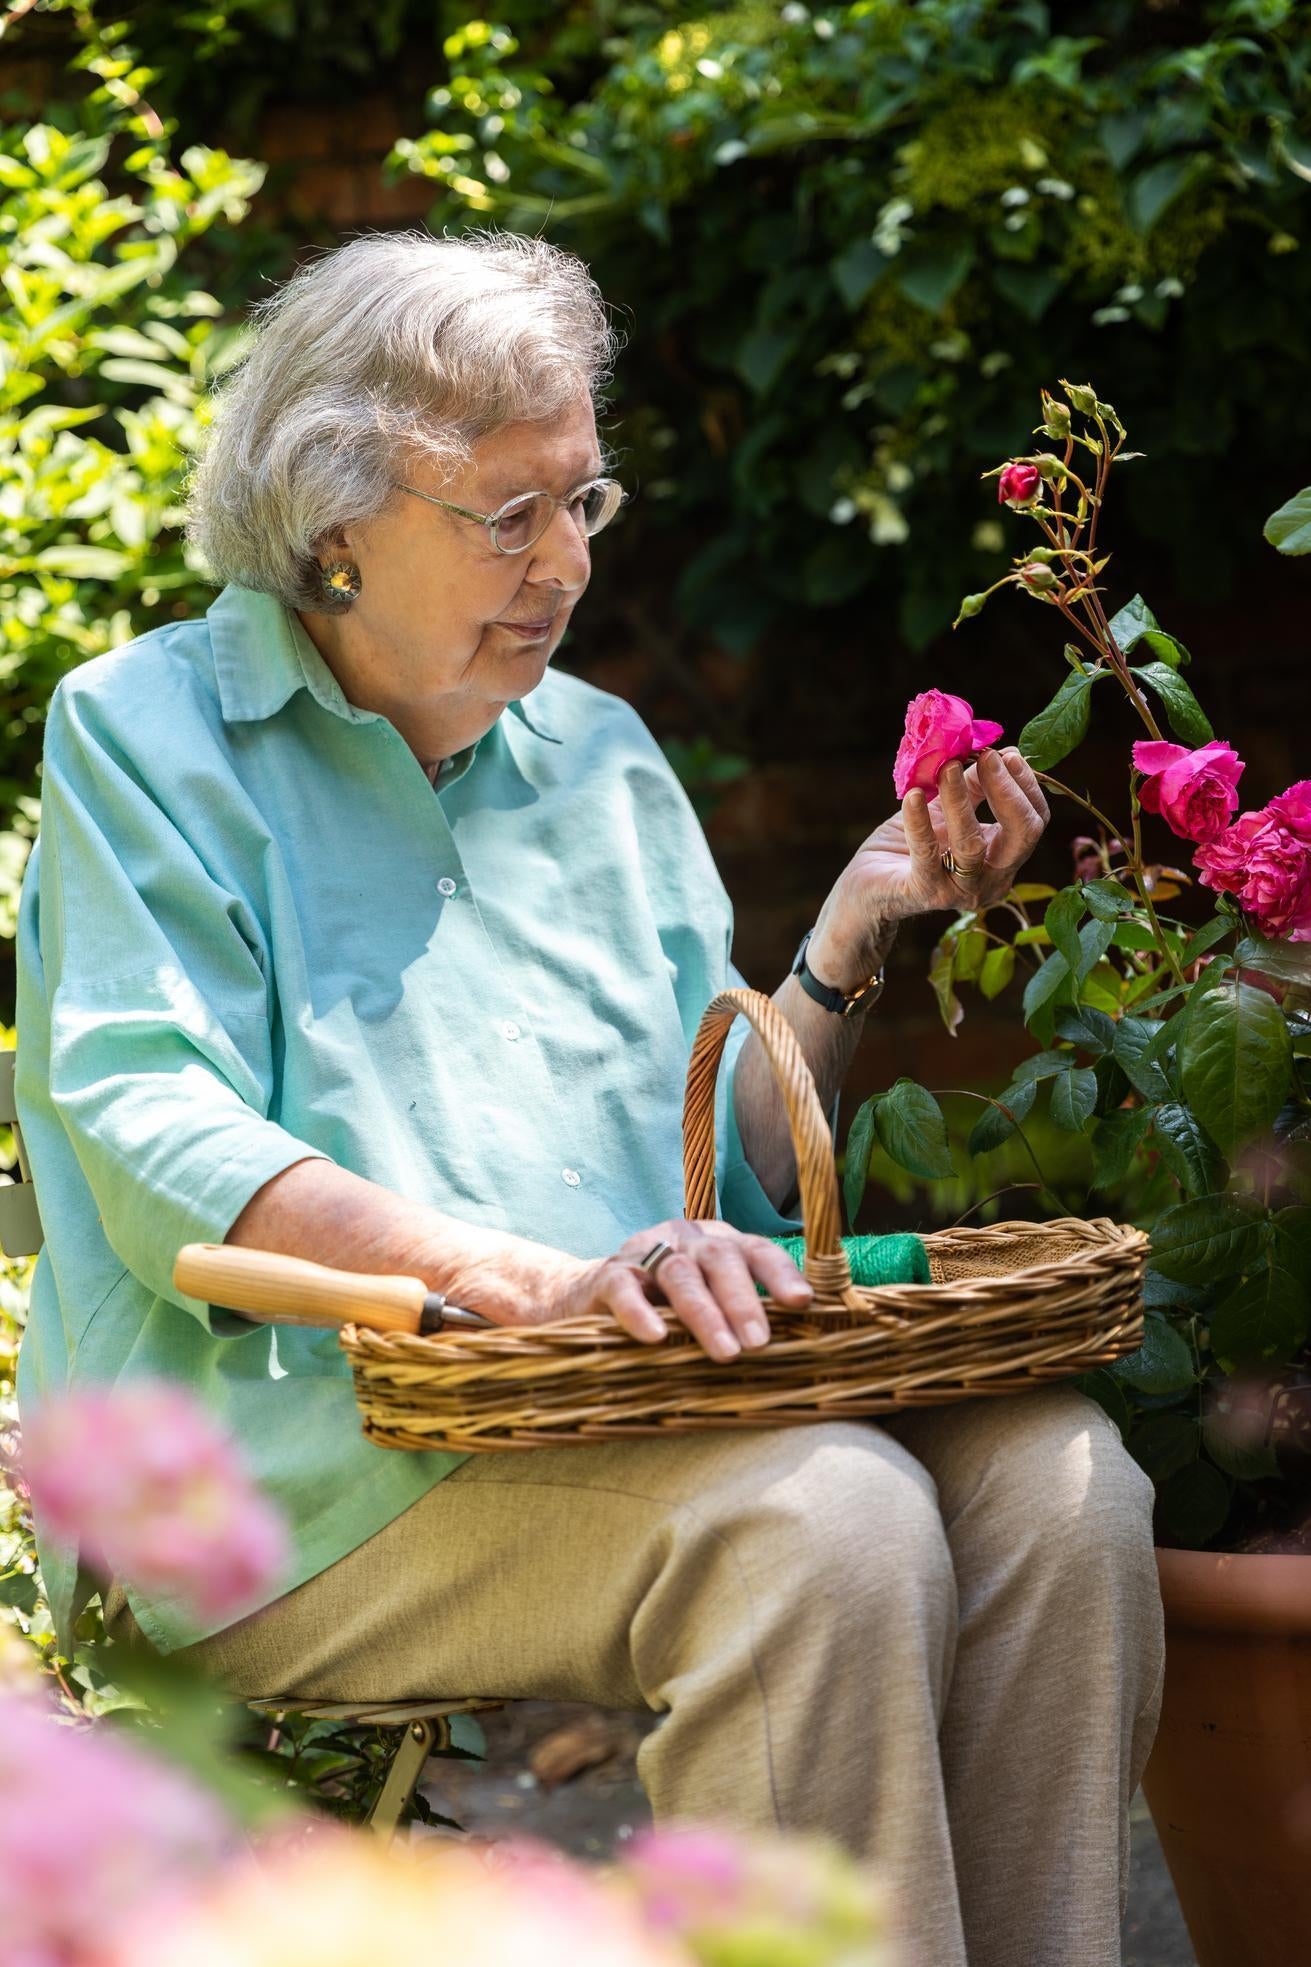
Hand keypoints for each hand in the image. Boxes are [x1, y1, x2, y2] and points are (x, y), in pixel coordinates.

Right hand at [546, 1219, 814, 1360]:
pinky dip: (640, 1313)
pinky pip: (624, 1288)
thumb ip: (739, 1313)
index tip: (803, 1302)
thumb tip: (798, 1348)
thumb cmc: (660, 1306)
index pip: (755, 1250)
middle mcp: (684, 1239)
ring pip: (679, 1274)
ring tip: (725, 1352)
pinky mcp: (607, 1277)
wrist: (582, 1297)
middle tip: (759, 1343)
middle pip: (719, 1259)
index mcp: (716, 1243)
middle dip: (743, 1300)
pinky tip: (656, 1337)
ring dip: (704, 1313)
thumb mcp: (705, 1302)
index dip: (779, 1273)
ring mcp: (645, 1254)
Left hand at [808, 747, 1049, 984]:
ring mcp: (960, 891)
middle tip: (987, 757)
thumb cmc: (908, 848)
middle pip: (1022, 834)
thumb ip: (972, 786)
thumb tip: (995, 751)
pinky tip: (913, 795)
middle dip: (1007, 790)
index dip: (1025, 785)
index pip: (1034, 822)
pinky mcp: (924, 893)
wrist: (866, 888)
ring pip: (971, 844)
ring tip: (947, 767)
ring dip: (960, 800)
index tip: (1006, 753)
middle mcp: (991, 880)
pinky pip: (926, 854)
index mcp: (1002, 859)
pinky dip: (919, 821)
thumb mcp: (944, 810)